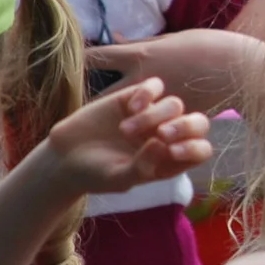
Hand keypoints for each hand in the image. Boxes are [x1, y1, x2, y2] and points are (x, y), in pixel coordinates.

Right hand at [44, 78, 212, 195]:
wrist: (64, 158)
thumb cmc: (95, 175)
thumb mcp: (119, 179)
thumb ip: (143, 166)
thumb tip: (163, 145)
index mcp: (171, 159)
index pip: (200, 150)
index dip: (194, 148)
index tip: (171, 151)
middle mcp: (167, 136)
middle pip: (198, 123)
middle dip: (185, 126)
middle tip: (162, 134)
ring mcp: (153, 115)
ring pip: (175, 104)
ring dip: (154, 115)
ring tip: (126, 130)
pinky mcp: (135, 97)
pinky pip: (155, 85)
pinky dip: (147, 93)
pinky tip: (128, 108)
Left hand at [86, 28, 264, 113]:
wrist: (240, 71)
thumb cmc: (211, 47)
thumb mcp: (175, 40)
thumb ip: (146, 45)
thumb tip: (117, 40)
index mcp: (143, 56)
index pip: (101, 56)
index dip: (84, 58)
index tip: (69, 61)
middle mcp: (143, 82)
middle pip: (103, 93)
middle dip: (89, 102)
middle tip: (74, 109)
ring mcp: (154, 104)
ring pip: (125, 116)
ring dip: (114, 121)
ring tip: (103, 128)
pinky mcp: (170, 120)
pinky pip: (151, 126)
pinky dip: (144, 128)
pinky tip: (141, 134)